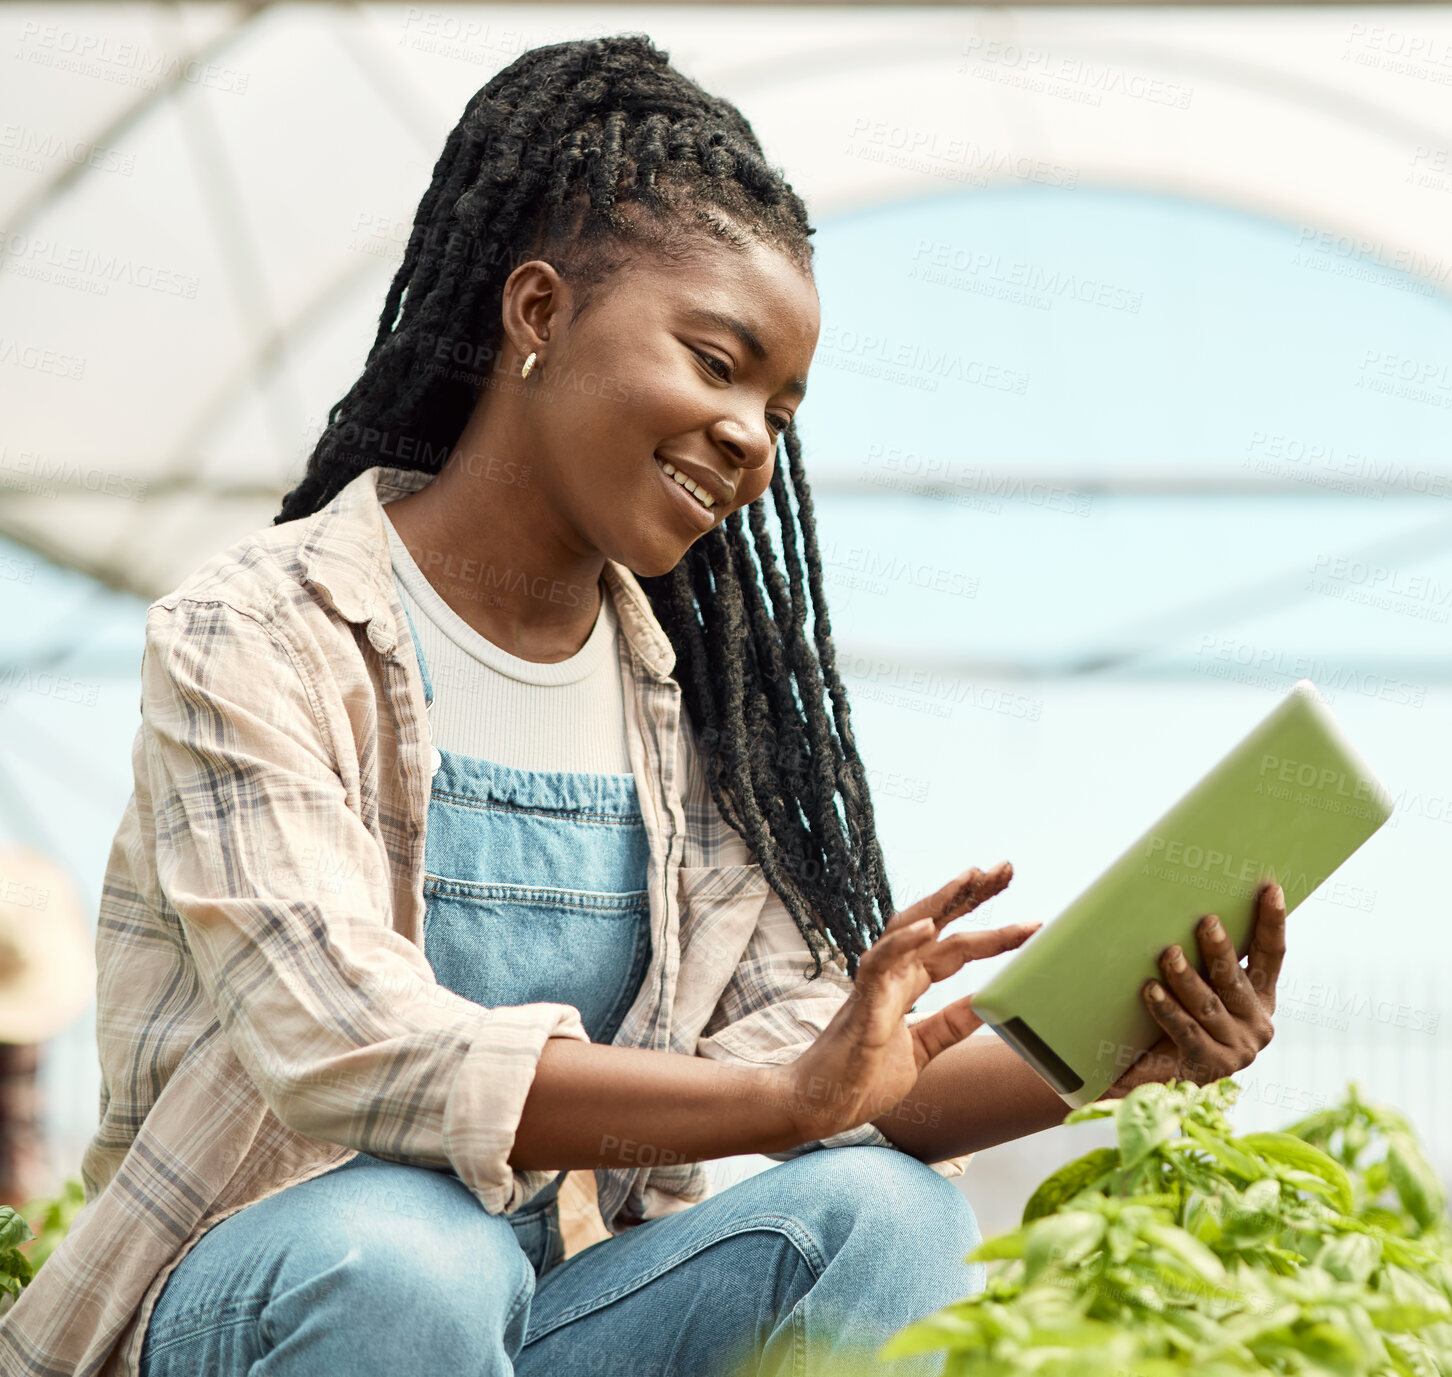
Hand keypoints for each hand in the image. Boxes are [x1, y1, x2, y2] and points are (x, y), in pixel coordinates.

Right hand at [778, 861, 1038, 1142]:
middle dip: (970, 893)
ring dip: (939, 901)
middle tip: (1007, 867)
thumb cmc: (862, 1078)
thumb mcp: (923, 1049)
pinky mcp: (861, 1005)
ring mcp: (875, 986)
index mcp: (908, 985)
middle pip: (935, 921)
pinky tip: (927, 927)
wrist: (820, 1108)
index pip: (954, 945)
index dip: (990, 929)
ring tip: (971, 877)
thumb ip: (951, 1024)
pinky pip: (879, 964)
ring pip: (907, 928)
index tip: (1031, 921)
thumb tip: (988, 1003)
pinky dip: (901, 942)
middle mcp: (893, 976)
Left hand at [1100, 881, 1286, 1099]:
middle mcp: (1257, 1023)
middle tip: (1205, 921)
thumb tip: (1177, 904)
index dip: (1272, 922)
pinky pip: (1186, 1031)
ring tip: (1168, 954)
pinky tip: (1151, 990)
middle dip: (1220, 949)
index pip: (1271, 956)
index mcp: (1260, 998)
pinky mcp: (1211, 1067)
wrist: (1155, 1079)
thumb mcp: (1196, 986)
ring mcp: (1238, 1049)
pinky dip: (1168, 1009)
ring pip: (1209, 1005)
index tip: (1270, 888)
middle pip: (1235, 979)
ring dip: (1187, 978)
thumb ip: (1201, 958)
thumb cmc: (1176, 1017)